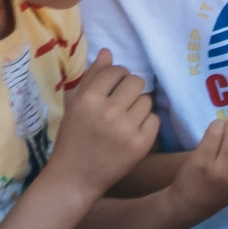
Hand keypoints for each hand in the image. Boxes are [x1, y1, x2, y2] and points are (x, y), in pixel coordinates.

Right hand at [47, 51, 159, 196]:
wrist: (74, 177)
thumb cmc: (73, 138)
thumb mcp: (75, 106)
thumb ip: (92, 77)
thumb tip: (108, 52)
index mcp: (88, 99)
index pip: (116, 71)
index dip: (117, 77)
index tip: (112, 88)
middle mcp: (109, 111)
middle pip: (137, 82)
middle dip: (130, 89)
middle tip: (120, 103)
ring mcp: (127, 128)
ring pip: (147, 100)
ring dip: (138, 106)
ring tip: (124, 119)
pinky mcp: (142, 143)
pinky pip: (154, 119)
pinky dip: (146, 124)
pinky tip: (131, 132)